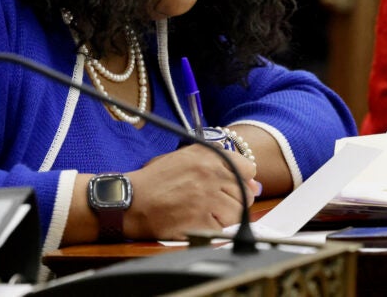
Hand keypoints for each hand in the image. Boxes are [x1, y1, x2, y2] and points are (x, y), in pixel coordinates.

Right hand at [124, 144, 257, 240]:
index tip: (231, 184)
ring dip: (227, 215)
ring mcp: (208, 199)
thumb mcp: (185, 157)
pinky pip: (224, 228)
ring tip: (206, 213)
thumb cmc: (156, 180)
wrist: (132, 200)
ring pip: (238, 211)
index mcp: (208, 156)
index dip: (242, 178)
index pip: (248, 167)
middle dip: (236, 199)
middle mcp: (211, 174)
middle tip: (216, 202)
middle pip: (246, 192)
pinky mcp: (202, 221)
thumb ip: (218, 162)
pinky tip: (200, 222)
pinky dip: (216, 229)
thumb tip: (254, 182)